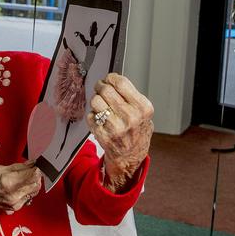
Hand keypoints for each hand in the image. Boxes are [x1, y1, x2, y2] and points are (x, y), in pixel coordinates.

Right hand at [0, 161, 41, 214]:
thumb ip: (18, 167)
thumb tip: (31, 164)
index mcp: (9, 182)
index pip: (34, 174)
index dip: (38, 167)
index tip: (38, 162)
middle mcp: (14, 195)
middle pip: (36, 184)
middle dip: (37, 175)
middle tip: (33, 168)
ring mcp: (14, 203)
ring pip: (33, 191)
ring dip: (33, 182)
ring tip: (26, 175)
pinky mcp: (14, 207)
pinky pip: (27, 197)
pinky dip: (27, 189)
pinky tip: (21, 184)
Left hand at [86, 73, 153, 191]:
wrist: (131, 157)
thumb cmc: (137, 131)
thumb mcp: (143, 112)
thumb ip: (131, 96)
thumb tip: (113, 80)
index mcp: (143, 108)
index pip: (121, 83)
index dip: (111, 78)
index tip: (109, 79)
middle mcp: (131, 117)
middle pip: (106, 90)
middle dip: (100, 86)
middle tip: (100, 88)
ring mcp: (116, 127)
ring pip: (95, 101)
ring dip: (96, 101)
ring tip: (101, 105)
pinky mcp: (103, 135)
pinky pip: (91, 116)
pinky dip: (93, 115)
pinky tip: (100, 119)